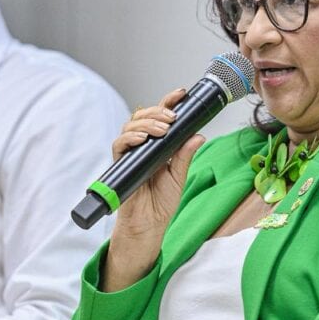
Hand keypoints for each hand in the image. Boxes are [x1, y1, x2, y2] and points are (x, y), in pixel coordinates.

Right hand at [103, 88, 205, 291]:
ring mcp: (131, 154)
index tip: (180, 94)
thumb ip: (185, 155)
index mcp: (158, 146)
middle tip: (172, 117)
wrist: (149, 225)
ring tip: (162, 129)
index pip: (160, 118)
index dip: (168, 103)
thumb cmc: (161, 203)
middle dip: (157, 112)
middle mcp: (143, 146)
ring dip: (147, 123)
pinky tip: (142, 139)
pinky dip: (130, 138)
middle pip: (143, 117)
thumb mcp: (179, 176)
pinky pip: (119, 145)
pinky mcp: (121, 164)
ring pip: (131, 126)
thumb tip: (198, 135)